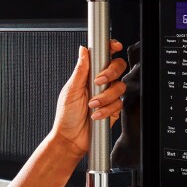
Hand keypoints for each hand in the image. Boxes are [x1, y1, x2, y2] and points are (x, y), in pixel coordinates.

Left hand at [50, 41, 127, 157]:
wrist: (71, 139)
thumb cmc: (66, 116)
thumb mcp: (70, 90)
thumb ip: (80, 70)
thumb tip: (83, 50)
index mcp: (89, 75)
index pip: (103, 56)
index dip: (111, 48)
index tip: (114, 46)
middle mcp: (100, 83)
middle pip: (118, 67)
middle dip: (110, 73)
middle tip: (98, 82)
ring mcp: (108, 96)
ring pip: (119, 87)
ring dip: (105, 97)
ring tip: (92, 105)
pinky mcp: (113, 109)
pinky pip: (118, 104)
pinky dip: (106, 110)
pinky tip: (96, 115)